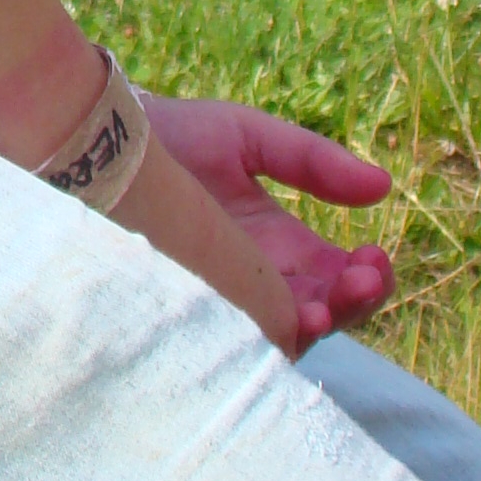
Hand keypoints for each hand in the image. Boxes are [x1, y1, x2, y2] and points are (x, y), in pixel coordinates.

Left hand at [143, 96, 394, 343]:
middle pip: (324, 316)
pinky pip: (229, 344)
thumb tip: (383, 185)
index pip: (340, 279)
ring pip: (283, 337)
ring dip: (310, 325)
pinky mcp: (185, 314)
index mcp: (281, 247)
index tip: (372, 257)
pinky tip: (266, 320)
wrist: (97, 139)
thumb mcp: (247, 136)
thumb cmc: (171, 135)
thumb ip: (310, 160)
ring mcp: (224, 302)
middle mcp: (258, 283)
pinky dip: (254, 337)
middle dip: (351, 303)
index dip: (366, 277)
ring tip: (320, 305)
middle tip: (360, 279)